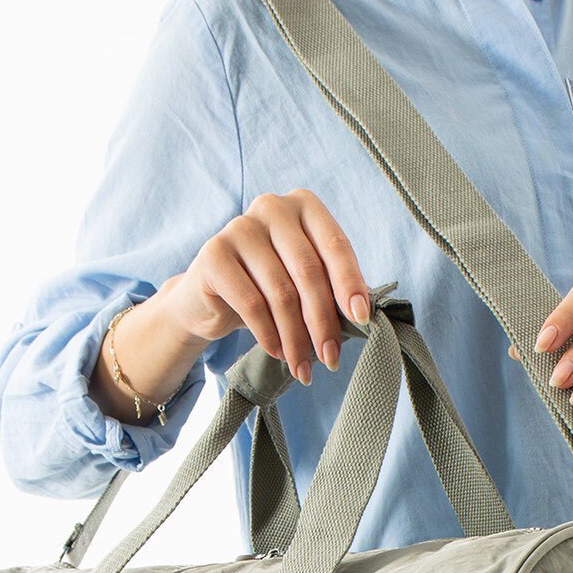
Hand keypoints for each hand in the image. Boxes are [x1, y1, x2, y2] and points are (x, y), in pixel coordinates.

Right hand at [162, 189, 373, 385]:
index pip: (335, 245)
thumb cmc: (267, 286)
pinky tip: (278, 353)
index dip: (350, 284)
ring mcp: (240, 228)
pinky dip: (268, 335)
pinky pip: (251, 303)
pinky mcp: (214, 254)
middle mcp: (272, 207)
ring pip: (281, 292)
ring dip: (296, 338)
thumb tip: (361, 316)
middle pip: (308, 271)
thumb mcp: (302, 278)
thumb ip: (330, 285)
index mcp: (303, 205)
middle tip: (331, 359)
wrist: (210, 296)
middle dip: (322, 321)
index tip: (362, 319)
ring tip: (303, 367)